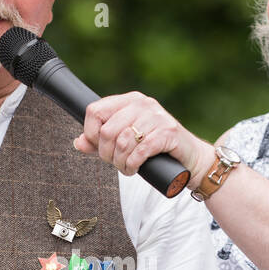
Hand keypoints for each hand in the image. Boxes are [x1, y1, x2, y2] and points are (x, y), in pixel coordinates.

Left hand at [73, 91, 215, 187]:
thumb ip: (101, 141)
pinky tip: (135, 169)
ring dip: (120, 162)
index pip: (94, 111)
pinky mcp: (168, 132)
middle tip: (115, 163)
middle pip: (107, 130)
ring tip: (127, 168)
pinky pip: (139, 150)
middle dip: (107, 154)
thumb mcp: (125, 143)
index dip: (91, 134)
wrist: (190, 159)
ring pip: (122, 141)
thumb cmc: (155, 150)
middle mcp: (143, 104)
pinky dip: (132, 164)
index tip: (100, 148)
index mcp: (130, 100)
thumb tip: (77, 143)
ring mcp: (157, 116)